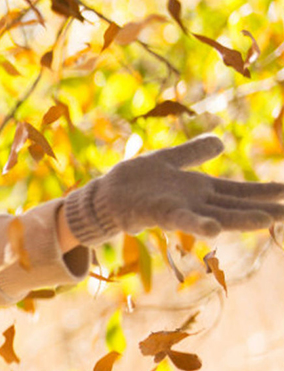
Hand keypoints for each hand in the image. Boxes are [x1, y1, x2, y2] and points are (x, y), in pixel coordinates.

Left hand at [62, 134, 283, 244]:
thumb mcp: (170, 159)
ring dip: (241, 219)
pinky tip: (214, 229)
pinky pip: (181, 219)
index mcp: (199, 189)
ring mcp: (179, 210)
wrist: (103, 195)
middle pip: (236, 206)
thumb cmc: (134, 181)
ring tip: (268, 220)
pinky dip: (198, 224)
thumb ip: (194, 153)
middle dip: (264, 210)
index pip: (239, 191)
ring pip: (216, 216)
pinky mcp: (159, 213)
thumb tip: (220, 142)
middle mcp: (194, 203)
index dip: (264, 192)